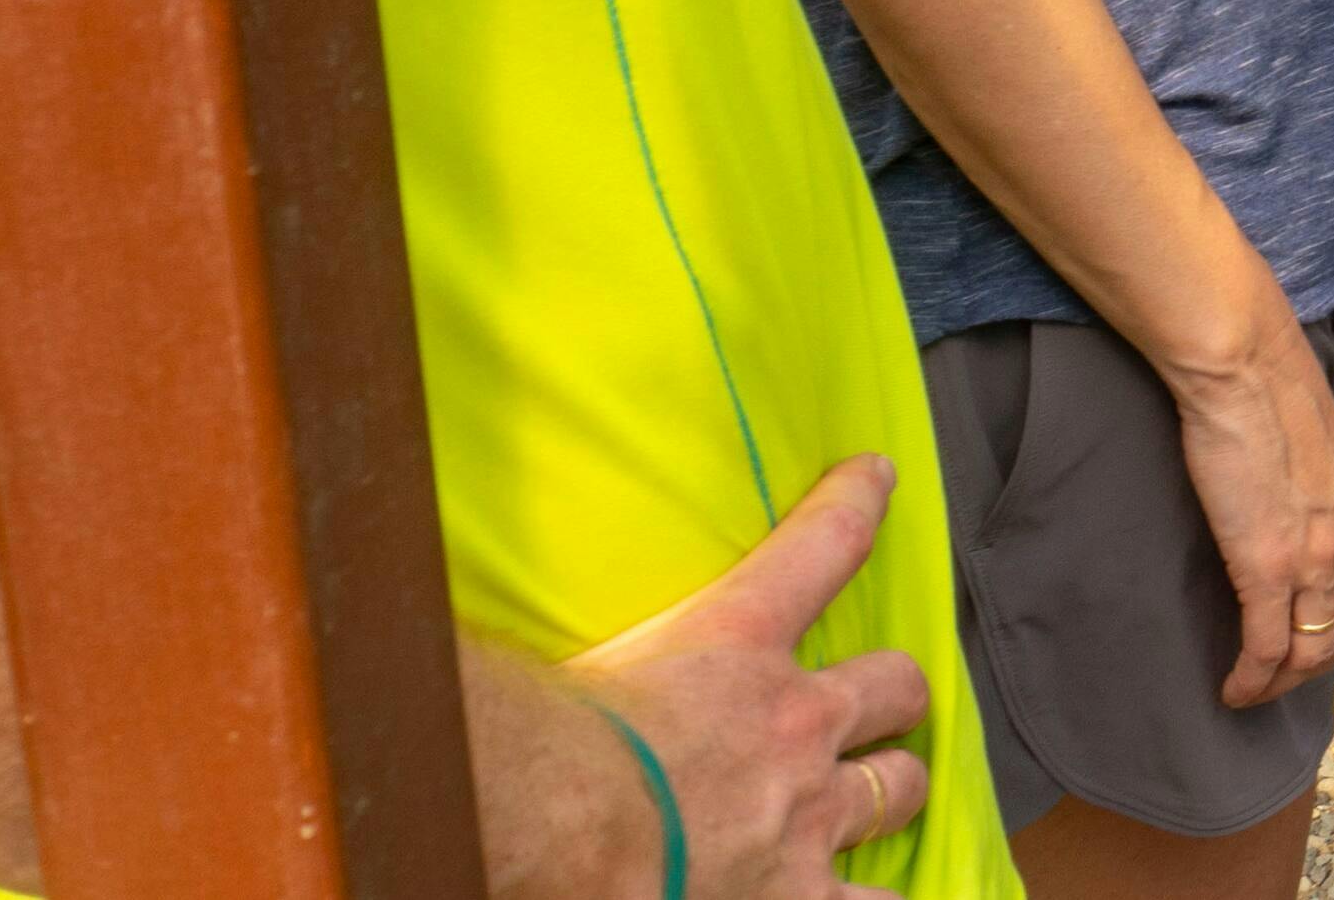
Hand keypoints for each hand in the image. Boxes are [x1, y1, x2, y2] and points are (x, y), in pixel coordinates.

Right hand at [560, 457, 935, 897]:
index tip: (876, 476)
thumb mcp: (558, 662)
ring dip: (891, 791)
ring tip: (883, 799)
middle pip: (894, 685)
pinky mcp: (799, 898)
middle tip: (883, 704)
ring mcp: (809, 816)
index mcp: (738, 643)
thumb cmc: (538, 749)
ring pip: (898, 789)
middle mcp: (796, 723)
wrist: (561, 834)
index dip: (856, 501)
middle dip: (894, 694)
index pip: (822, 544)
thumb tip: (435, 586)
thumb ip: (552, 637)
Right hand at [1172, 313, 1333, 710]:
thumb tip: (1321, 514)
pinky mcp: (1267, 567)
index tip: (1316, 643)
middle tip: (1276, 678)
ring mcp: (1316, 560)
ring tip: (1250, 690)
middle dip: (1313, 671)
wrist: (1249, 371)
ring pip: (1310, 654)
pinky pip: (1265, 647)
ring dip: (1279, 685)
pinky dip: (1250, 680)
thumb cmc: (1279, 396)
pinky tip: (1230, 687)